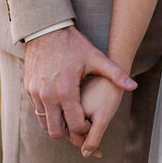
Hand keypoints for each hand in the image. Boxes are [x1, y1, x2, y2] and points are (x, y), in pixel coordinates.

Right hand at [24, 25, 135, 146]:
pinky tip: (59, 105)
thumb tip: (133, 86)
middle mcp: (48, 95)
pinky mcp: (28, 90)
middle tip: (78, 124)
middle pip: (57, 132)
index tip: (90, 122)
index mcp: (66, 90)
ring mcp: (36, 93)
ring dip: (57, 124)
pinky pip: (38, 111)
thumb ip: (115, 73)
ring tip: (69, 115)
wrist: (47, 29)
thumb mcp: (95, 57)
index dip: (85, 129)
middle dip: (69, 133)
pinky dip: (48, 114)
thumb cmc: (73, 44)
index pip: (75, 126)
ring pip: (45, 124)